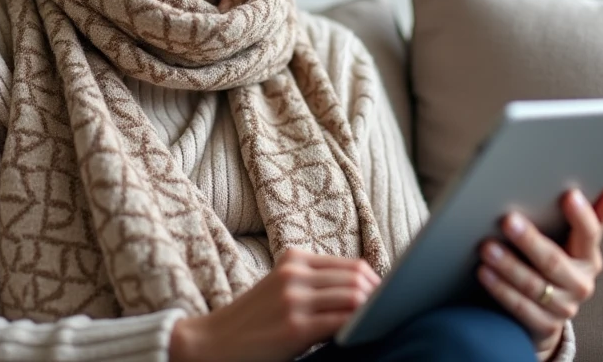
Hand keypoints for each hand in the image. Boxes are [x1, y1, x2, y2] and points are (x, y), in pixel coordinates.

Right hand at [169, 248, 379, 361]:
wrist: (210, 344)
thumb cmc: (251, 323)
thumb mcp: (281, 290)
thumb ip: (315, 285)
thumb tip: (363, 293)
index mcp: (294, 259)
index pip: (352, 265)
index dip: (377, 283)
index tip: (389, 300)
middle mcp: (295, 273)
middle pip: (358, 277)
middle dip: (381, 296)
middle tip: (392, 314)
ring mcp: (295, 299)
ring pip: (355, 296)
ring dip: (373, 311)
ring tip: (380, 325)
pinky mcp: (295, 327)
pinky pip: (342, 321)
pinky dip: (359, 327)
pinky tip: (363, 336)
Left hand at [477, 181, 602, 360]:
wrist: (549, 313)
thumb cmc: (560, 264)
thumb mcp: (576, 243)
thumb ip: (592, 215)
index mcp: (589, 258)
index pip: (590, 234)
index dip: (581, 216)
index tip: (569, 194)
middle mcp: (580, 284)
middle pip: (554, 261)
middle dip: (530, 241)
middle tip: (508, 220)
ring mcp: (562, 307)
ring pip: (533, 286)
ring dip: (508, 266)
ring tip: (486, 247)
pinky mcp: (543, 325)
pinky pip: (520, 308)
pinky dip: (501, 290)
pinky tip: (484, 273)